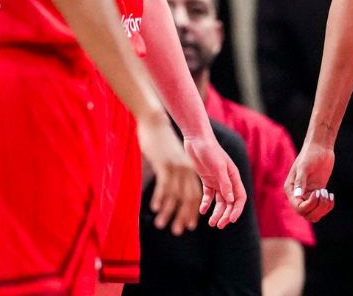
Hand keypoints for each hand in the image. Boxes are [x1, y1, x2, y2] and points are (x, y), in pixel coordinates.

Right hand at [137, 118, 201, 234]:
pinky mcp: (165, 163)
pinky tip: (155, 208)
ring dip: (169, 212)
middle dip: (184, 216)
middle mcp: (187, 169)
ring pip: (176, 195)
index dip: (194, 211)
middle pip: (190, 198)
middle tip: (178, 231)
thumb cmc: (162, 140)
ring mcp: (176, 167)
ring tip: (161, 224)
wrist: (155, 121)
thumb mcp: (173, 157)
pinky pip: (164, 185)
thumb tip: (175, 187)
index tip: (190, 225)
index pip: (197, 195)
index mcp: (191, 168)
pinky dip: (160, 198)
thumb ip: (177, 172)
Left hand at [182, 132, 245, 228]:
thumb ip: (224, 183)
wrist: (196, 138)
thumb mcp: (218, 166)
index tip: (230, 220)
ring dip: (217, 212)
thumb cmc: (209, 149)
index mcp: (234, 177)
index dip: (237, 210)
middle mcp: (227, 180)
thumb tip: (231, 199)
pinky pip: (209, 195)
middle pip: (230, 202)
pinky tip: (202, 210)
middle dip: (226, 215)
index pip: (240, 198)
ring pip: (220, 201)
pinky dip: (206, 204)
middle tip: (218, 225)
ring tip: (211, 223)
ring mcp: (217, 180)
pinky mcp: (207, 179)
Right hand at [285, 141, 334, 222]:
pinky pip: (321, 209)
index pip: (299, 208)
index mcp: (290, 190)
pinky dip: (328, 206)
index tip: (318, 192)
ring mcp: (308, 195)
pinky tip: (331, 195)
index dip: (310, 205)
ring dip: (323, 209)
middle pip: (306, 214)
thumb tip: (298, 196)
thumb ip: (300, 182)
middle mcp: (297, 195)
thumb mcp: (304, 167)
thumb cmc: (310, 154)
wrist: (320, 147)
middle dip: (318, 208)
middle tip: (324, 193)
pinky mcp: (317, 193)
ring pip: (314, 215)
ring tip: (328, 195)